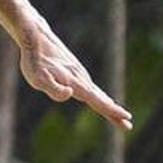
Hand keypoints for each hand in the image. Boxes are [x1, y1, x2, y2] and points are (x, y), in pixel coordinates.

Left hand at [17, 21, 132, 130]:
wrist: (35, 37)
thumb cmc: (34, 60)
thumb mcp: (37, 78)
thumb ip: (54, 89)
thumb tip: (70, 94)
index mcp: (76, 83)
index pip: (97, 101)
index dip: (111, 110)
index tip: (127, 117)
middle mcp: (81, 78)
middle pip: (101, 99)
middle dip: (114, 112)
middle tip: (128, 125)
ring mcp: (79, 73)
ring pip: (96, 92)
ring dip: (108, 104)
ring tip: (118, 114)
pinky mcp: (74, 69)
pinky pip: (90, 86)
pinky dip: (99, 95)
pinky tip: (101, 97)